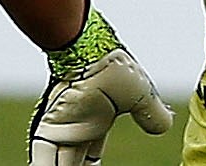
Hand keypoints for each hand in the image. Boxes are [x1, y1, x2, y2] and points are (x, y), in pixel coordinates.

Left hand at [28, 9, 172, 165]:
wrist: (94, 51)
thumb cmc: (116, 66)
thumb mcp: (141, 96)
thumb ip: (150, 114)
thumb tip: (164, 127)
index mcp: (96, 124)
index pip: (90, 158)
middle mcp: (76, 129)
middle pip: (73, 164)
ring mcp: (60, 130)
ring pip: (58, 165)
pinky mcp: (47, 129)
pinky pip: (42, 159)